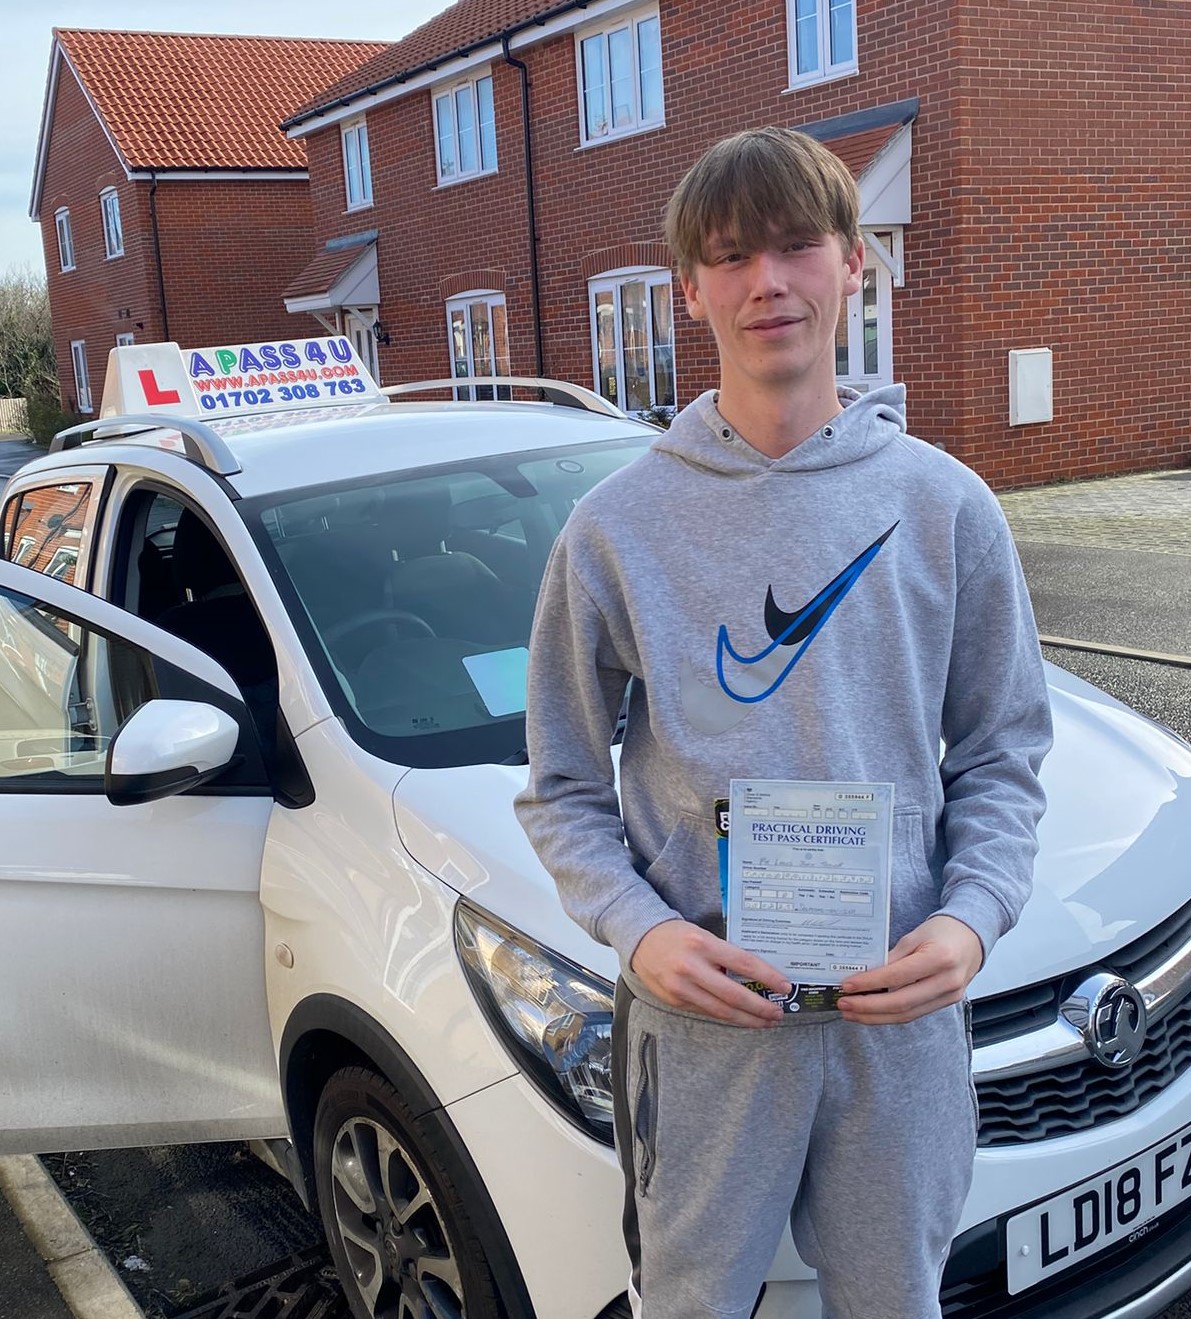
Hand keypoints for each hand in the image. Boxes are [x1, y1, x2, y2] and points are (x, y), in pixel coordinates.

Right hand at [630, 920, 790, 1026]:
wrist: (641, 939)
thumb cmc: (677, 935)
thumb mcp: (703, 935)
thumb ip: (725, 955)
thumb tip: (756, 975)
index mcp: (703, 944)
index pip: (743, 963)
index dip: (768, 977)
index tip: (785, 986)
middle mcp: (691, 967)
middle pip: (734, 995)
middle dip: (760, 1007)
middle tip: (778, 1013)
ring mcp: (681, 987)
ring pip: (721, 1010)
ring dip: (747, 1019)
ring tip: (764, 1021)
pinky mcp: (674, 1001)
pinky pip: (706, 1012)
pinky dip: (726, 1017)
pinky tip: (740, 1018)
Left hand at [836, 914, 982, 1024]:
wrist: (972, 937)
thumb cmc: (944, 931)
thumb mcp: (915, 935)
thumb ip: (892, 956)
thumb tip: (865, 974)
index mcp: (940, 958)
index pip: (897, 977)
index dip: (869, 983)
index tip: (847, 985)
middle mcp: (947, 982)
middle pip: (901, 1003)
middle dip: (868, 1007)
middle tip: (843, 1004)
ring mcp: (949, 996)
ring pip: (907, 1015)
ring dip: (875, 1017)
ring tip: (851, 1012)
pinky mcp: (946, 1004)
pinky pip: (914, 1014)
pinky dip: (890, 1015)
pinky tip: (872, 1013)